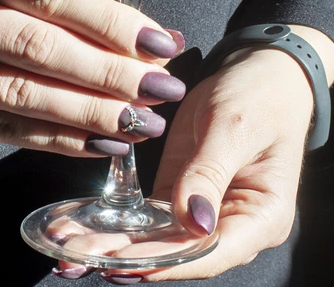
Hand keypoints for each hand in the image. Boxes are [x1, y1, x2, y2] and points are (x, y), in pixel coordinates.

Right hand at [0, 0, 185, 155]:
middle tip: (160, 90)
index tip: (160, 44)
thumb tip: (155, 38)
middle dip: (108, 73)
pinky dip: (56, 139)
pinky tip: (99, 143)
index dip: (110, 22)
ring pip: (18, 92)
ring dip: (88, 113)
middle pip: (36, 46)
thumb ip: (66, 7)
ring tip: (140, 124)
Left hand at [54, 27, 333, 281]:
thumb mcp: (233, 127)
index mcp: (262, 216)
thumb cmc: (259, 95)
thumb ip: (210, 173)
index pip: (209, 251)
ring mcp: (205, 209)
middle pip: (179, 252)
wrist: (260, 71)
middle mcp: (234, 223)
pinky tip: (88, 225)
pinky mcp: (182, 191)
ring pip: (158, 239)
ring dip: (116, 244)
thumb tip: (193, 223)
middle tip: (76, 259)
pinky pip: (151, 215)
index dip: (164, 262)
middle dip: (127, 259)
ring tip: (71, 248)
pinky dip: (121, 221)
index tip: (120, 262)